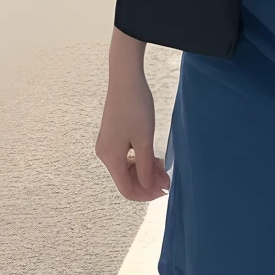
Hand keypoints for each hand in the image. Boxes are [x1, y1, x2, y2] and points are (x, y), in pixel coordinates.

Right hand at [95, 39, 168, 202]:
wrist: (126, 79)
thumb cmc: (136, 107)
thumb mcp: (144, 140)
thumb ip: (146, 167)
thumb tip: (149, 188)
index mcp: (110, 158)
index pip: (127, 189)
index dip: (146, 194)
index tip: (164, 191)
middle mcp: (105, 154)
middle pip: (127, 180)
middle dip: (148, 182)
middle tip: (168, 179)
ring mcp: (108, 145)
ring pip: (128, 168)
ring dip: (146, 171)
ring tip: (164, 167)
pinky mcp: (113, 137)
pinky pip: (127, 157)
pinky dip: (141, 160)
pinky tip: (154, 157)